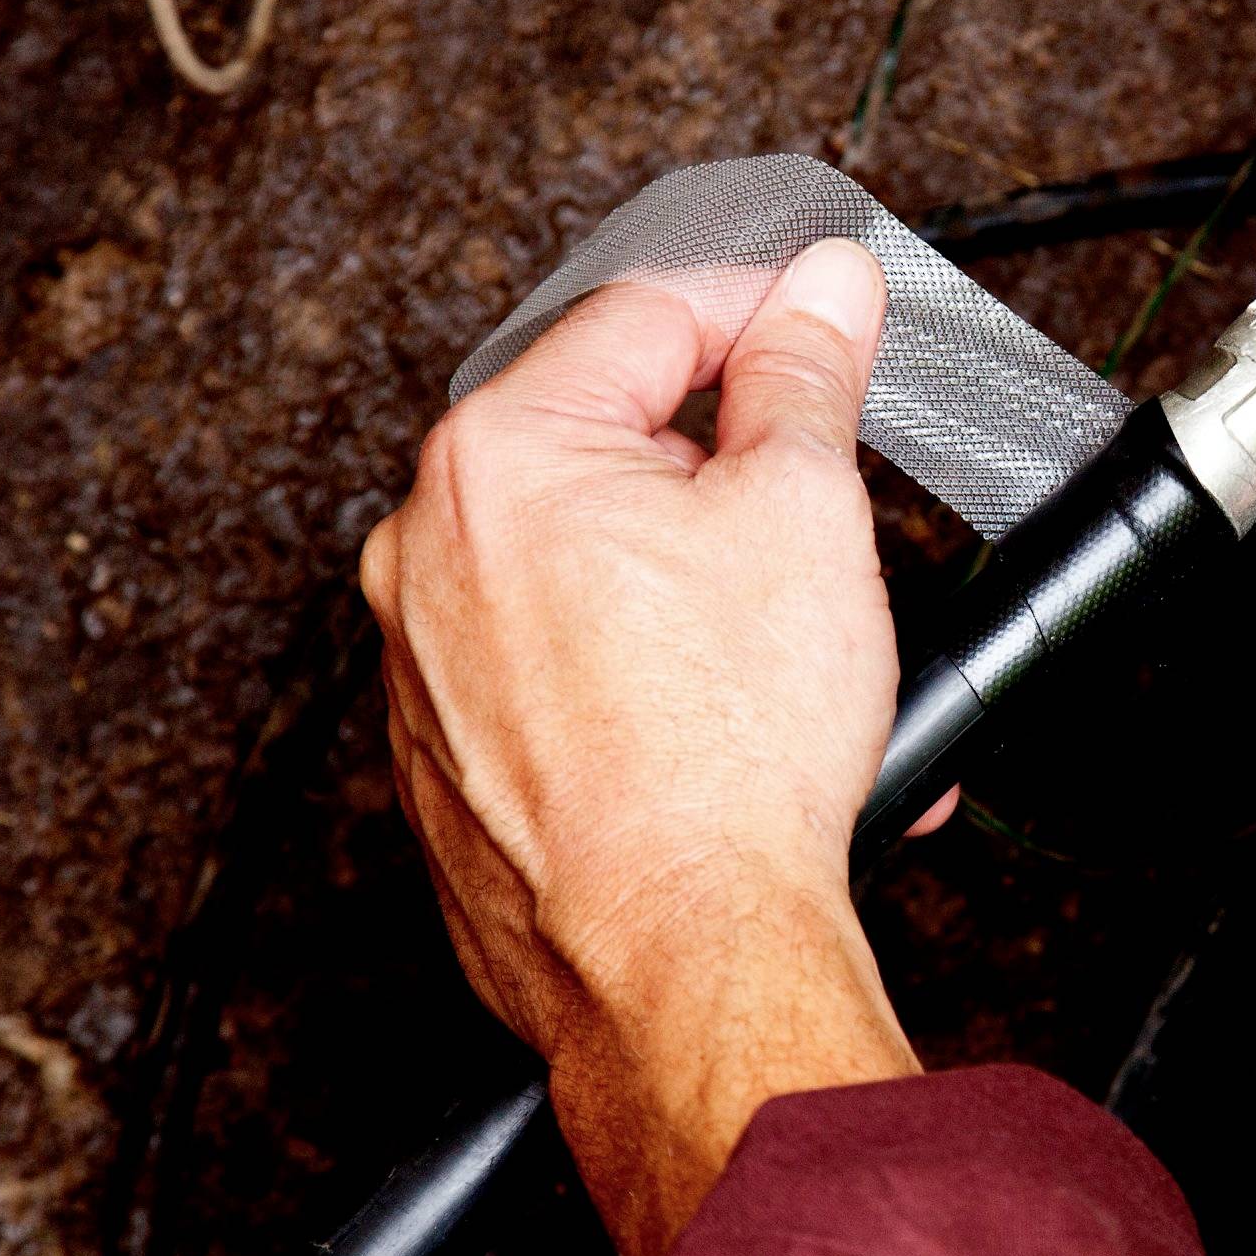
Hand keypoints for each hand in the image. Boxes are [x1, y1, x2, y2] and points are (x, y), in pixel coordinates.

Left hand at [361, 242, 925, 1255]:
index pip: (648, 319)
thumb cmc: (724, 758)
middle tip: (831, 517)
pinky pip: (571, 680)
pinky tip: (749, 732)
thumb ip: (805, 374)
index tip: (827, 326)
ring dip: (715, 595)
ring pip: (596, 576)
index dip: (764, 313)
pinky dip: (661, 684)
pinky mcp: (452, 767)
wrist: (680, 962)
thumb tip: (817, 293)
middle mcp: (426, 554)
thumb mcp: (804, 511)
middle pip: (612, 450)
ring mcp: (425, 668)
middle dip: (741, 481)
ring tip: (813, 659)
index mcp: (495, 456)